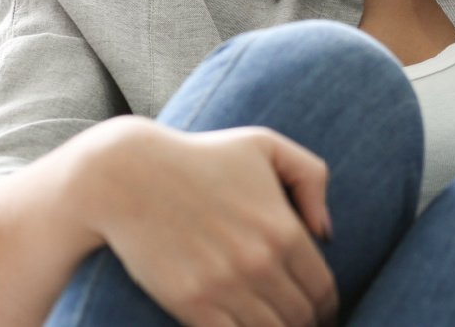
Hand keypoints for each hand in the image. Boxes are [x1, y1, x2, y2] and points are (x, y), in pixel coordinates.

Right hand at [75, 116, 338, 326]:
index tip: (321, 312)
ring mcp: (224, 287)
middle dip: (305, 324)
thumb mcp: (264, 145)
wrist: (127, 176)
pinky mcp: (190, 304)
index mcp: (285, 229)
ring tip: (271, 324)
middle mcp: (260, 263)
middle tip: (299, 322)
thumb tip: (325, 233)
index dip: (327, 307)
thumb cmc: (199, 157)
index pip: (323, 290)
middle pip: (300, 318)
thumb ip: (311, 178)